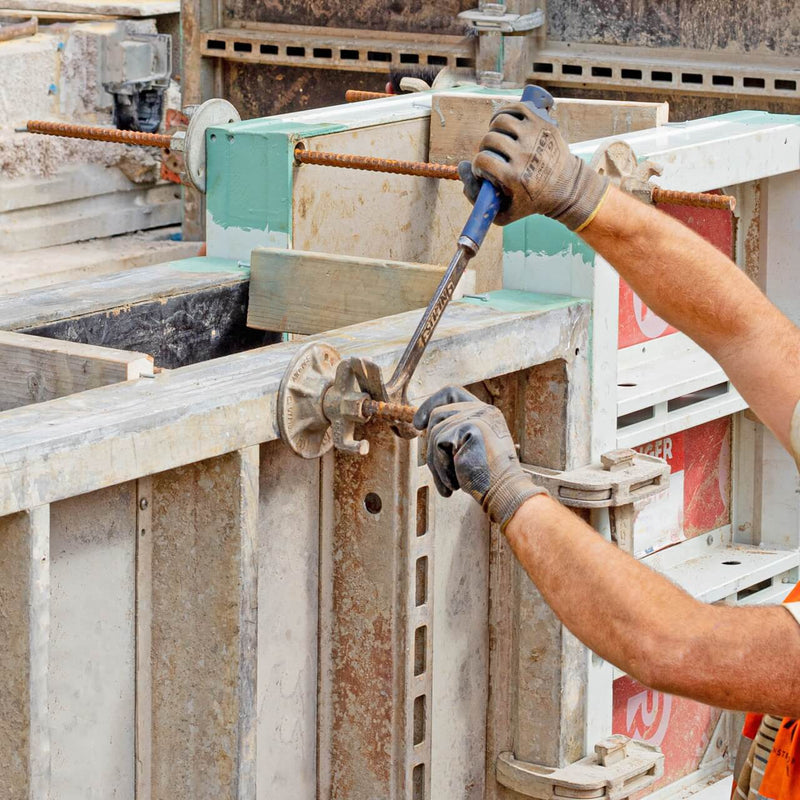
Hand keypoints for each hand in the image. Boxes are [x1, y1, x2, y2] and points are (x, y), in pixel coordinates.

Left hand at [413, 387, 545, 529]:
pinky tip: (455, 482)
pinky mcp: (471, 426)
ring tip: (452, 481)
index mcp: (484, 413)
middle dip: (431, 446)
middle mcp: (482, 410)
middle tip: (440, 473)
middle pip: (437, 414)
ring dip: (437, 462)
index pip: (451, 392)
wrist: (504, 493)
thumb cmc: (486, 477)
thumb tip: (420, 425)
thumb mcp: (467, 448)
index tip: (418, 423)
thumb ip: (451, 432)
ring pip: (435, 431)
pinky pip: (439, 443)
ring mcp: (477, 416)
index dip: (430, 403)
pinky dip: (441, 467)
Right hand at [458, 100, 608, 228]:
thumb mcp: (502, 213)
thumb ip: (475, 196)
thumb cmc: (530, 202)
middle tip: (493, 155)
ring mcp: (534, 136)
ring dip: (494, 129)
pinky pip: (516, 108)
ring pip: (500, 120)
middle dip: (485, 147)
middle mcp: (525, 154)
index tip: (485, 171)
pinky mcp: (542, 123)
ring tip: (498, 138)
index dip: (479, 165)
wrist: (567, 188)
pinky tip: (505, 124)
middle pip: (489, 139)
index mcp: (514, 177)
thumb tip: (463, 166)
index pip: (482, 160)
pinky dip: (506, 113)